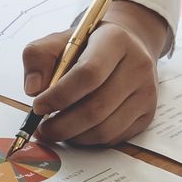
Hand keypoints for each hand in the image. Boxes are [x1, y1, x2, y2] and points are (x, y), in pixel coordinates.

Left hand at [20, 0, 170, 145]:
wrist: (127, 46)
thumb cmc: (88, 45)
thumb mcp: (59, 40)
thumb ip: (37, 57)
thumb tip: (33, 89)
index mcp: (115, 41)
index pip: (88, 73)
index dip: (60, 95)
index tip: (38, 106)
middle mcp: (137, 66)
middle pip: (96, 107)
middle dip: (62, 125)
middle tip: (42, 129)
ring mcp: (146, 92)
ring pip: (105, 128)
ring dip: (74, 136)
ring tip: (56, 130)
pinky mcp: (147, 113)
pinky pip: (114, 137)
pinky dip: (89, 140)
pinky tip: (76, 131)